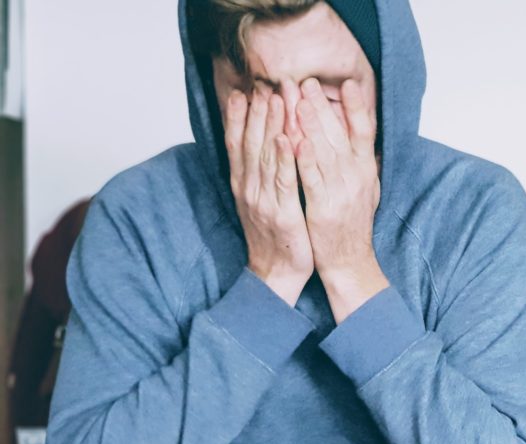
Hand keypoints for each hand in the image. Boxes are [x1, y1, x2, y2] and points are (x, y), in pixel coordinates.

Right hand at [225, 89, 313, 305]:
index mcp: (243, 185)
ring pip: (265, 156)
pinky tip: (285, 138)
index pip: (237, 144)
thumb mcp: (259, 201)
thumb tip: (259, 146)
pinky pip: (283, 181)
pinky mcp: (282, 213)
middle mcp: (248, 189)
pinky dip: (283, 159)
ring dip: (270, 125)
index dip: (239, 117)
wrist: (275, 274)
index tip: (243, 90)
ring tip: (276, 98)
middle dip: (257, 112)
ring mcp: (263, 200)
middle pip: (250, 143)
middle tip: (264, 84)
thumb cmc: (273, 236)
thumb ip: (257, 174)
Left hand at [296, 77, 387, 322]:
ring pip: (325, 152)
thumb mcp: (366, 189)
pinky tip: (294, 140)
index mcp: (366, 171)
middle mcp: (357, 178)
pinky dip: (304, 159)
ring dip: (311, 125)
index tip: (348, 83)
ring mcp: (341, 192)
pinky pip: (312, 179)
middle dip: (322, 106)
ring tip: (297, 99)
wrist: (349, 262)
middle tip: (306, 82)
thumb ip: (361, 162)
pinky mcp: (324, 208)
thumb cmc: (352, 225)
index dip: (357, 107)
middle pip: (340, 135)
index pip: (365, 131)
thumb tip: (361, 136)